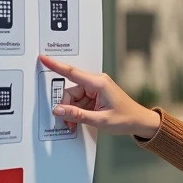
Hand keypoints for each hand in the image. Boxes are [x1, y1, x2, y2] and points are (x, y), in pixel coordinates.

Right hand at [38, 55, 161, 138]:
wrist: (139, 121)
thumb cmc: (126, 118)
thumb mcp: (100, 120)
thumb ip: (77, 115)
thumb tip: (59, 110)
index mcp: (99, 83)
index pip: (72, 72)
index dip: (55, 65)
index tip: (44, 58)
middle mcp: (96, 82)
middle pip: (70, 91)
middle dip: (67, 107)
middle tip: (69, 122)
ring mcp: (95, 88)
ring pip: (73, 98)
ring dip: (72, 112)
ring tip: (76, 124)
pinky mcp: (95, 95)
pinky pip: (79, 102)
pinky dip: (77, 112)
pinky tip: (81, 120)